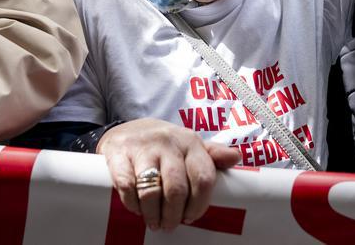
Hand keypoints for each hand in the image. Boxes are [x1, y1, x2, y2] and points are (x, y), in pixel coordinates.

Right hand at [97, 119, 239, 230]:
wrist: (127, 129)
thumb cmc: (165, 145)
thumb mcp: (189, 146)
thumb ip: (212, 154)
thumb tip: (236, 158)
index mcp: (190, 142)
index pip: (203, 177)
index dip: (199, 204)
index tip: (191, 217)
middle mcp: (168, 142)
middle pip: (177, 189)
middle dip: (173, 214)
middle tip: (170, 224)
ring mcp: (142, 147)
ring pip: (151, 191)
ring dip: (153, 214)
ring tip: (154, 221)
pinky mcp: (119, 153)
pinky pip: (126, 186)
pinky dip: (132, 204)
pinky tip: (137, 209)